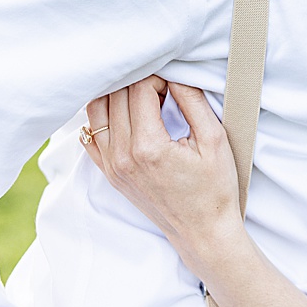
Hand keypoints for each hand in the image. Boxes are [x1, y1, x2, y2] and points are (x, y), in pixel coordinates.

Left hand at [84, 78, 242, 259]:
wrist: (202, 230)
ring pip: (97, 111)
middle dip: (140, 82)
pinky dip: (105, 116)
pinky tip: (127, 114)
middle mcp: (122, 156)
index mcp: (148, 147)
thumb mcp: (215, 140)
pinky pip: (91, 134)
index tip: (176, 84)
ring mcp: (111, 165)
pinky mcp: (109, 172)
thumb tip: (177, 75)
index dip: (159, 78)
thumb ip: (193, 102)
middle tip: (164, 88)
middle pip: (116, 96)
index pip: (139, 90)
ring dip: (119, 95)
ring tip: (144, 98)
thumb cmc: (215, 188)